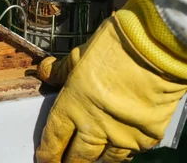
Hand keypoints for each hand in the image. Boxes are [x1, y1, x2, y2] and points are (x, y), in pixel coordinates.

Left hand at [36, 0, 186, 162]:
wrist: (155, 50)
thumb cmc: (114, 48)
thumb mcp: (78, 56)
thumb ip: (60, 71)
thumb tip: (45, 73)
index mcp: (72, 106)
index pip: (54, 137)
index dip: (48, 152)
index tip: (43, 158)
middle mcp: (95, 127)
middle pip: (78, 156)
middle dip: (69, 162)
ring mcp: (122, 135)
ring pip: (104, 160)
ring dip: (95, 161)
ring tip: (88, 160)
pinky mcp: (146, 137)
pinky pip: (129, 153)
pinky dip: (120, 154)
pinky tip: (116, 151)